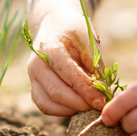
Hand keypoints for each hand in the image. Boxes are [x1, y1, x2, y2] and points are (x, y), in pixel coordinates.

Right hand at [26, 0, 106, 115]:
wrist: (53, 25)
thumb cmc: (73, 31)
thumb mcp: (88, 40)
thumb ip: (95, 65)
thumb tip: (103, 92)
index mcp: (51, 50)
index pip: (70, 77)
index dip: (88, 92)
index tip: (104, 102)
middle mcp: (36, 65)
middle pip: (57, 93)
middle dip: (81, 104)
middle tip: (99, 107)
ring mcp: (32, 77)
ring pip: (48, 104)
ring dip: (70, 110)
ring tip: (88, 106)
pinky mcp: (34, 87)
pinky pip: (45, 106)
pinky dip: (61, 110)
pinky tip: (77, 105)